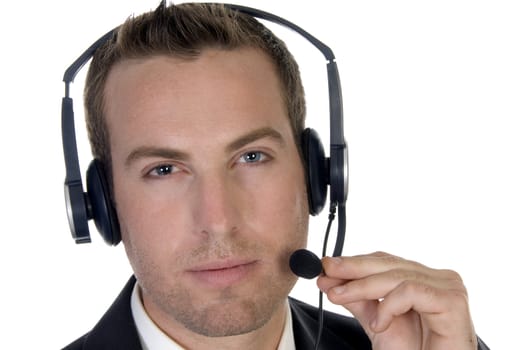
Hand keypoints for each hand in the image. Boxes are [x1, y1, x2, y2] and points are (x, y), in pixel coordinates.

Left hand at [317, 252, 477, 349]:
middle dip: (353, 267)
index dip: (356, 262)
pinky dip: (388, 306)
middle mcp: (439, 278)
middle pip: (390, 264)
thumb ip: (358, 299)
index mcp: (424, 279)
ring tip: (339, 297)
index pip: (386, 261)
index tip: (327, 267)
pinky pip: (410, 292)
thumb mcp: (378, 321)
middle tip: (327, 270)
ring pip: (396, 276)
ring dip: (361, 286)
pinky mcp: (453, 301)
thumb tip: (328, 279)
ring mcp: (449, 287)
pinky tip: (378, 324)